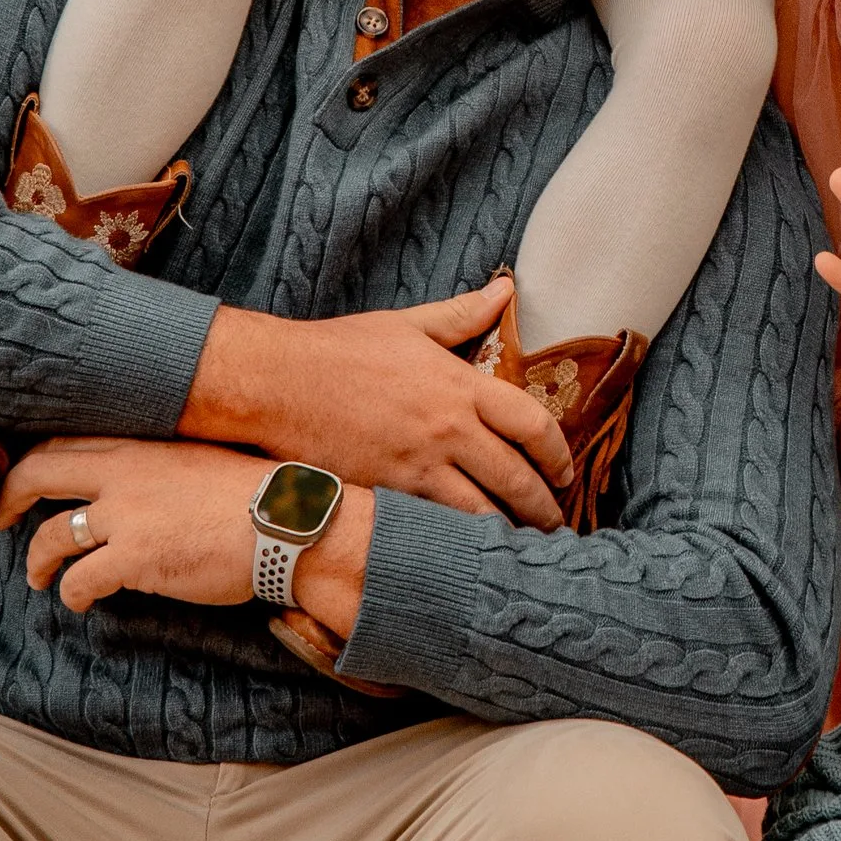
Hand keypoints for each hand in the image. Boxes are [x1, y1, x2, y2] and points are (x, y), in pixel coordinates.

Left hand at [0, 437, 375, 646]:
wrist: (285, 522)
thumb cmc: (255, 495)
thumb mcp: (200, 461)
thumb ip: (162, 468)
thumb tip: (143, 490)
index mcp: (141, 446)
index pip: (67, 441)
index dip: (36, 459)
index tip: (26, 476)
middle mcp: (123, 474)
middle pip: (40, 473)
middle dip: (10, 495)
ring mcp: (125, 517)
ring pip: (52, 535)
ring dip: (38, 560)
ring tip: (40, 576)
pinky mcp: (133, 559)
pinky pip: (80, 580)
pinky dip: (71, 594)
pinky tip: (79, 602)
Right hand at [180, 277, 567, 525]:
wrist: (275, 382)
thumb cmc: (339, 350)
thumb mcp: (406, 324)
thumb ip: (461, 314)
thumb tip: (506, 289)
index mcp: (459, 385)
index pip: (532, 425)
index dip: (557, 454)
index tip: (565, 471)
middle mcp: (447, 428)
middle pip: (515, 478)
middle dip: (542, 507)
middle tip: (555, 524)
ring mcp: (416, 465)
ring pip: (480, 513)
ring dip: (507, 533)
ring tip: (521, 548)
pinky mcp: (385, 492)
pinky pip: (435, 524)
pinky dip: (458, 540)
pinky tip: (470, 552)